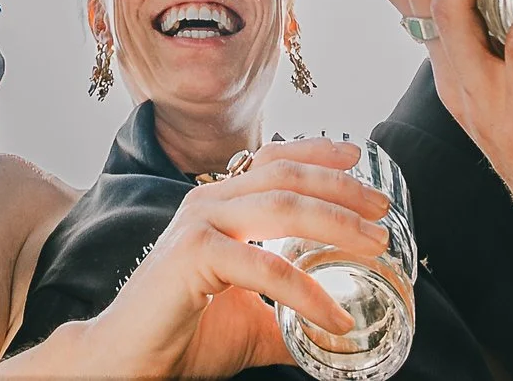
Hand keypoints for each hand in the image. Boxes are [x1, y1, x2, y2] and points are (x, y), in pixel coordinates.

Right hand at [20, 140, 390, 380]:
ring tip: (376, 247)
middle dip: (342, 188)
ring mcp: (198, 224)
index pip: (272, 161)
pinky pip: (266, 266)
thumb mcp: (251, 322)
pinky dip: (308, 292)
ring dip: (338, 223)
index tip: (359, 159)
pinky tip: (334, 315)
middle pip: (285, 174)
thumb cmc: (182, 337)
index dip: (317, 153)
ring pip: (282, 206)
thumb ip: (289, 317)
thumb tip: (337, 332)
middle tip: (383, 210)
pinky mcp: (193, 256)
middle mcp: (207, 202)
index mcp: (217, 205)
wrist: (129, 363)